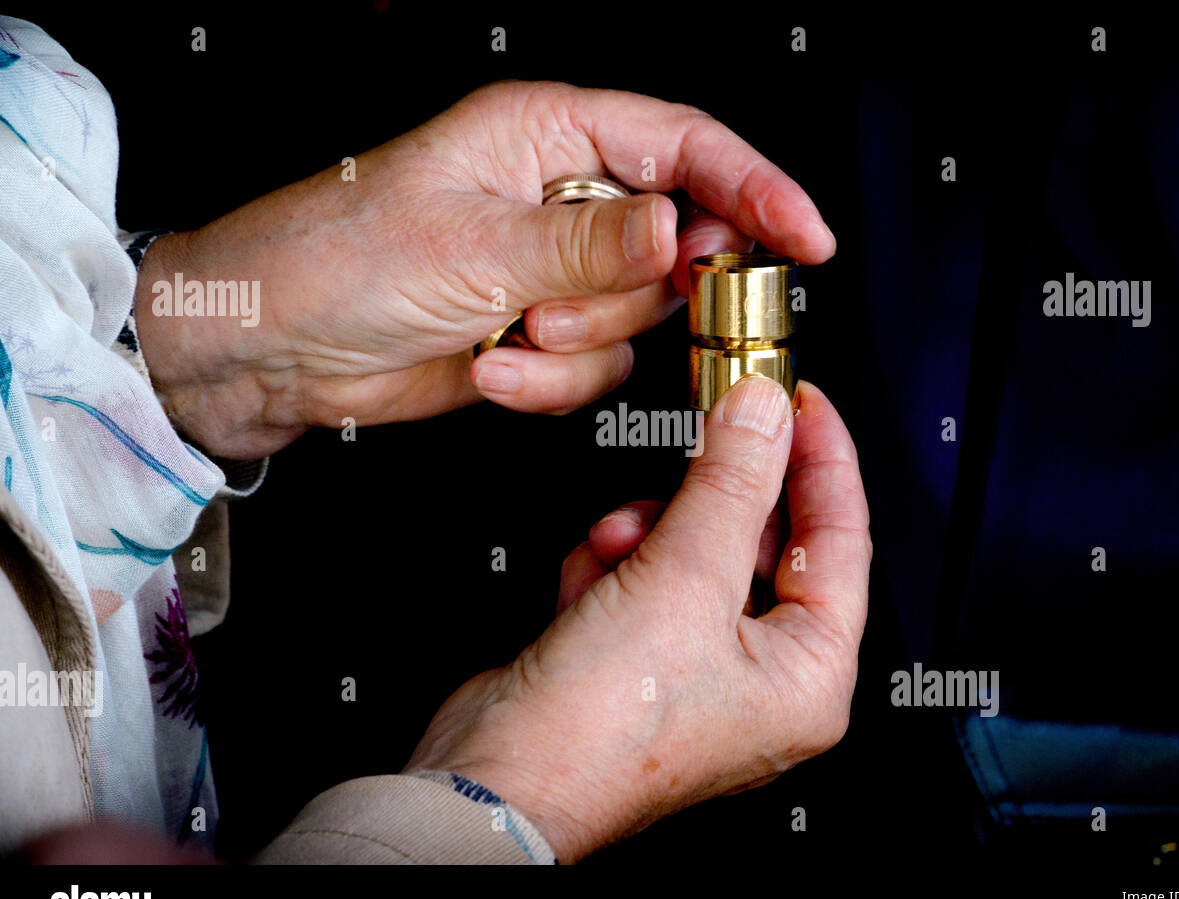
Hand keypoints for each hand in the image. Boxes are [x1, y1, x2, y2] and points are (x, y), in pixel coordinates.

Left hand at [133, 81, 835, 458]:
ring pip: (635, 319)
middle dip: (641, 291)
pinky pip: (591, 370)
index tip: (804, 237)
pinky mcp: (536, 334)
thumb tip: (684, 231)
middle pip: (675, 242)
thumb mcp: (474, 242)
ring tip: (508, 331)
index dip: (754, 188)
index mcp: (547, 136)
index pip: (683, 147)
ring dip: (578, 343)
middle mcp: (559, 200)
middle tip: (587, 307)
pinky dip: (547, 381)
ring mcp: (550, 272)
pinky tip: (490, 365)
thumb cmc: (336, 257)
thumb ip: (592, 244)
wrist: (273, 347)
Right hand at [405, 377, 869, 861]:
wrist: (493, 778)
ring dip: (646, 535)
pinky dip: (608, 568)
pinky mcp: (635, 658)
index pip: (839, 541)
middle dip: (708, 500)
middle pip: (757, 542)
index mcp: (809, 677)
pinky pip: (640, 578)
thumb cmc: (602, 732)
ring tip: (616, 547)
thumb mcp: (684, 580)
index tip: (799, 401)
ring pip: (690, 551)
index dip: (822, 459)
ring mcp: (694, 669)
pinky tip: (585, 586)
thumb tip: (764, 414)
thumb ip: (732, 484)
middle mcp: (761, 680)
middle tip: (701, 439)